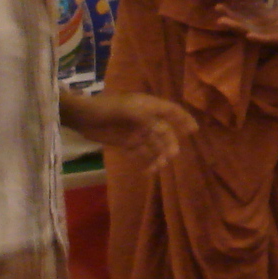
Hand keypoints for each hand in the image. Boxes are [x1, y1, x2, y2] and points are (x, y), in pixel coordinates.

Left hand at [61, 90, 194, 171]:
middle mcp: (146, 119)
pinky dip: (146, 162)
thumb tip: (160, 127)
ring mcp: (137, 132)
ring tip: (158, 168)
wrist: (84, 117)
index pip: (171, 111)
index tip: (193, 130)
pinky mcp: (127, 143)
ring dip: (159, 156)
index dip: (183, 119)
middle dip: (170, 144)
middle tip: (171, 156)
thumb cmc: (106, 109)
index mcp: (148, 107)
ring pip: (154, 145)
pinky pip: (141, 154)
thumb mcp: (127, 110)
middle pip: (164, 132)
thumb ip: (144, 118)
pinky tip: (147, 171)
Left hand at [216, 0, 277, 44]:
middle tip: (222, 21)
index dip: (262, 38)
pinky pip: (243, 14)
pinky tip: (221, 3)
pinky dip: (232, 10)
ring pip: (246, 24)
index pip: (275, 38)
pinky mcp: (256, 12)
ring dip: (232, 19)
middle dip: (238, 28)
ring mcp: (264, 20)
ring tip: (218, 8)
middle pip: (256, 32)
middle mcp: (274, 26)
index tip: (248, 35)